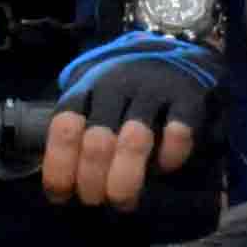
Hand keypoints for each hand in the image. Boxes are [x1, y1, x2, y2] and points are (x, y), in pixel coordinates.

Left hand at [47, 31, 215, 211]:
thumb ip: (78, 127)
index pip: (64, 129)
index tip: (61, 196)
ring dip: (125, 180)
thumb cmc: (125, 84)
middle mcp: (117, 86)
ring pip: (134, 141)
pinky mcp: (187, 96)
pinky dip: (170, 158)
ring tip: (123, 201)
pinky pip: (177, 134)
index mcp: (87, 88)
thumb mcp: (92, 94)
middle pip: (97, 142)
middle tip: (96, 202)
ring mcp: (153, 89)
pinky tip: (165, 168)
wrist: (176, 45)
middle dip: (92, 182)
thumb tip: (62, 181)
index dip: (59, 166)